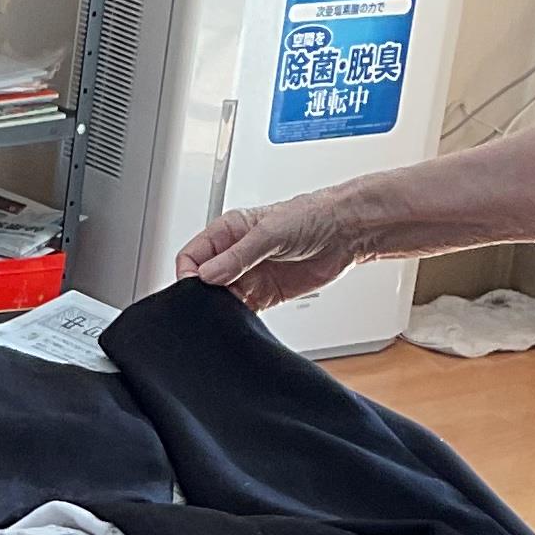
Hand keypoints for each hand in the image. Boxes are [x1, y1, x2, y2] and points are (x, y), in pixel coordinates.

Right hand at [175, 184, 370, 310]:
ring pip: (220, 299)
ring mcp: (250, 276)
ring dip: (221, 309)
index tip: (195, 288)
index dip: (188, 274)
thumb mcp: (269, 233)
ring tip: (229, 311)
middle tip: (212, 303)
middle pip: (202, 282)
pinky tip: (242, 318)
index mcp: (228, 232)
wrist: (346, 232)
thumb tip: (207, 275)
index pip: (191, 256)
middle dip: (203, 295)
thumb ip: (238, 256)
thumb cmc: (312, 216)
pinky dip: (238, 318)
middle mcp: (236, 255)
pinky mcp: (266, 295)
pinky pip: (243, 311)